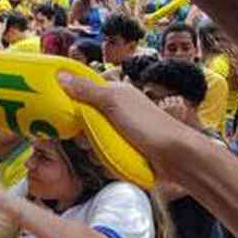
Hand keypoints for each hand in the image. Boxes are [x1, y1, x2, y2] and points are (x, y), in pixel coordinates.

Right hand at [56, 74, 199, 183]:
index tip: (61, 111)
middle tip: (86, 137)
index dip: (72, 100)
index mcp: (116, 93)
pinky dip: (105, 159)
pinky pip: (104, 154)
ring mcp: (121, 132)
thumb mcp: (114, 103)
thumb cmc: (148, 125)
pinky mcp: (124, 150)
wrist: (176, 157)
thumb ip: (88, 91)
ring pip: (93, 139)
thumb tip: (61, 75)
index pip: (85, 91)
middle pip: (85, 119)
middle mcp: (118, 111)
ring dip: (94, 148)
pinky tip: (110, 162)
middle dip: (82, 131)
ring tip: (103, 151)